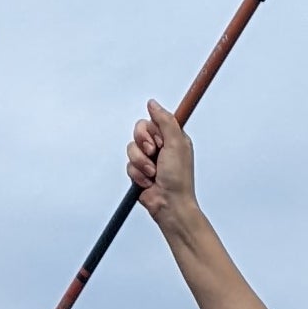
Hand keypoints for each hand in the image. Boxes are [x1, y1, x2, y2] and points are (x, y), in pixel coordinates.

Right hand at [128, 100, 197, 225]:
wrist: (170, 204)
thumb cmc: (178, 179)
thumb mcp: (176, 143)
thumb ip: (165, 120)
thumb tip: (152, 104)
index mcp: (172, 138)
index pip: (153, 121)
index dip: (152, 131)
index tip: (160, 141)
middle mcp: (161, 147)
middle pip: (139, 131)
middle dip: (144, 145)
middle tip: (154, 154)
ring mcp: (149, 159)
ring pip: (131, 148)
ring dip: (141, 162)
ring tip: (153, 173)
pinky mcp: (139, 172)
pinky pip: (129, 164)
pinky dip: (137, 174)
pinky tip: (148, 182)